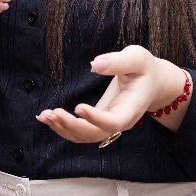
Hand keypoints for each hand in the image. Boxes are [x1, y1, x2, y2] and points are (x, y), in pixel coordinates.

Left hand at [36, 45, 189, 142]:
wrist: (151, 81)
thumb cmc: (144, 68)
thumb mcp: (137, 58)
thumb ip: (118, 61)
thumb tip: (94, 65)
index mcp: (132, 108)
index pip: (114, 121)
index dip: (96, 118)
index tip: (78, 106)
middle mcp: (120, 122)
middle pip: (95, 134)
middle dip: (72, 126)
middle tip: (52, 112)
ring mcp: (108, 125)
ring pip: (84, 137)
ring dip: (63, 128)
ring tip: (44, 115)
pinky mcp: (98, 121)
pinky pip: (80, 131)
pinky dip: (62, 126)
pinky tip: (45, 117)